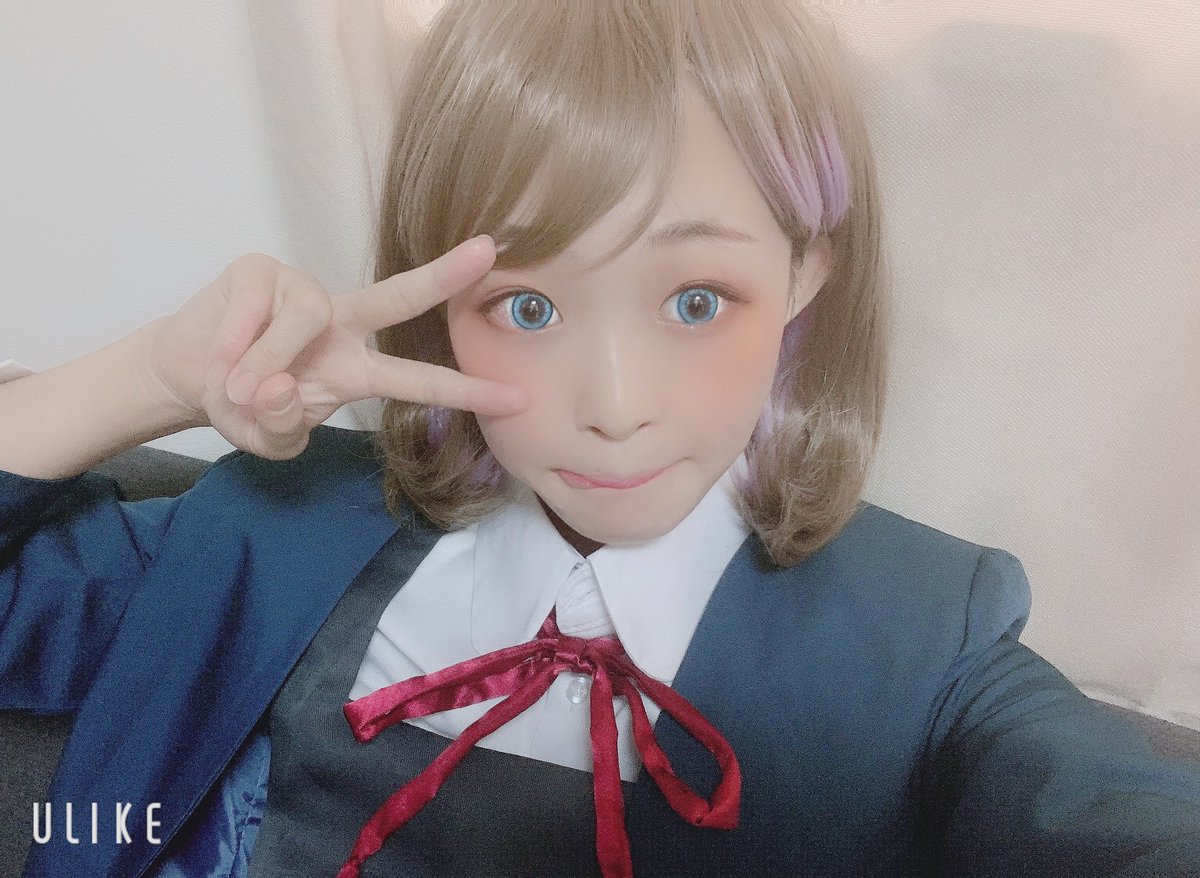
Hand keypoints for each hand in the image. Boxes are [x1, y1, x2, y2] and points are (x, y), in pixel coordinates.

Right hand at [144, 235, 524, 459]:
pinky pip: (256, 304)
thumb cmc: (244, 402)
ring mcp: (302, 290)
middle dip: (443, 275)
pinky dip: (236, 339)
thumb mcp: (266, 437)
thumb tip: (281, 388)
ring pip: (306, 316)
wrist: (186, 372)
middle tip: (487, 252)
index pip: (420, 381)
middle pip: (399, 296)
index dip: (466, 392)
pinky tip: (220, 357)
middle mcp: (342, 321)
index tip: (519, 400)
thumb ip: (283, 427)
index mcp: (358, 367)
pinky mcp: (259, 270)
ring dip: (268, 359)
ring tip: (237, 387)